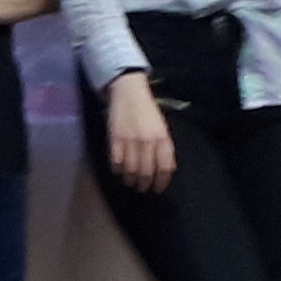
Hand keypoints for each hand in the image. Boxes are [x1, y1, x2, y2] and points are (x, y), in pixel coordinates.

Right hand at [102, 71, 175, 190]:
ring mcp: (130, 141)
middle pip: (147, 172)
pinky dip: (118, 170)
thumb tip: (164, 170)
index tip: (158, 188)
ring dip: (131, 180)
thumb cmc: (147, 111)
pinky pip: (116, 162)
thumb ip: (163, 147)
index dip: (162, 182)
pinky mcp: (115, 140)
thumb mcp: (161, 128)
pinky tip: (119, 171)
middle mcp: (148, 142)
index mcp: (162, 138)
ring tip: (130, 182)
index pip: (165, 168)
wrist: (129, 92)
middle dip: (144, 184)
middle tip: (142, 188)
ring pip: (131, 170)